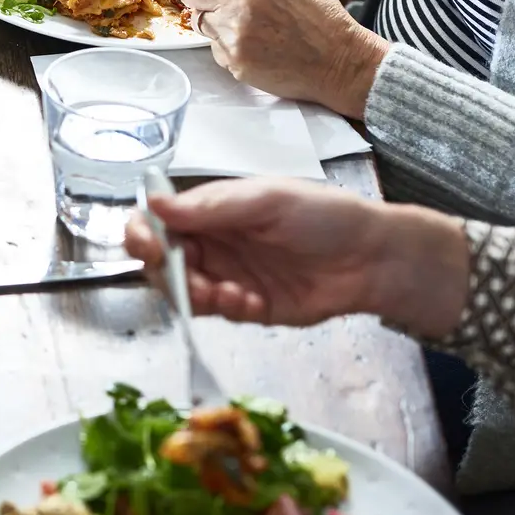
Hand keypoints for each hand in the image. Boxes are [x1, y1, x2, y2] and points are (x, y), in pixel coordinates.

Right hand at [124, 180, 471, 338]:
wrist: (372, 259)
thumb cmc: (324, 216)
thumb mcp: (267, 200)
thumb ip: (211, 206)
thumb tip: (155, 205)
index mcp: (210, 210)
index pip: (157, 221)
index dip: (143, 235)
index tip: (151, 249)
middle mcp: (212, 242)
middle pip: (162, 262)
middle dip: (169, 275)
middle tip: (195, 282)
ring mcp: (226, 275)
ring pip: (184, 292)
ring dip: (198, 296)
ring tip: (230, 295)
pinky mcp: (245, 306)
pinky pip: (217, 314)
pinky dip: (227, 310)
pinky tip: (251, 302)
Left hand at [174, 0, 388, 115]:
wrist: (341, 62)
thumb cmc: (322, 22)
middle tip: (213, 4)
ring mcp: (234, 30)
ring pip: (199, 21)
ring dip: (213, 24)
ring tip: (244, 29)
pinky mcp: (234, 58)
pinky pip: (213, 49)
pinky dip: (227, 48)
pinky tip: (254, 48)